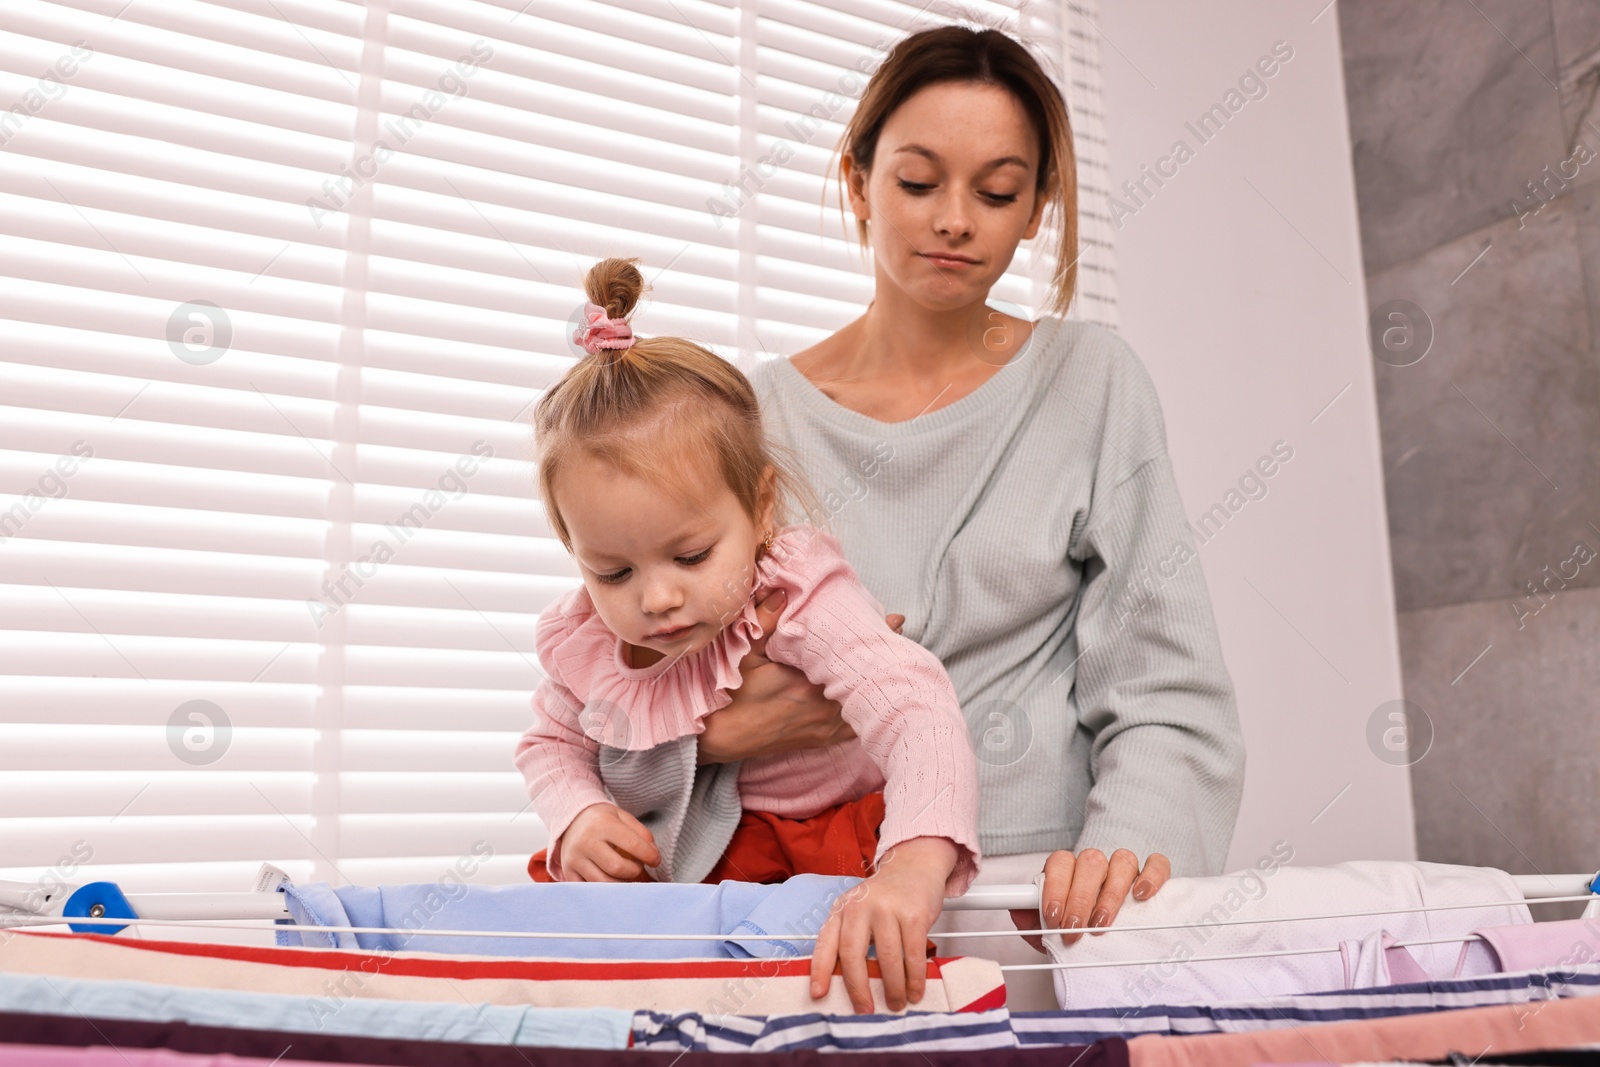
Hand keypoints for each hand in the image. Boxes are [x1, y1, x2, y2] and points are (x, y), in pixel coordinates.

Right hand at [558, 803, 661, 881]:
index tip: (655, 860)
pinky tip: (611, 882)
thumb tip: (654, 856)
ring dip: (622, 884)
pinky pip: (590, 890)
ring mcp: (574, 859)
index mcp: (602, 824)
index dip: (649, 855)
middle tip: (637, 866)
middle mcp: (586, 842)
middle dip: (634, 871)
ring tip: (625, 875)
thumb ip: (642, 833)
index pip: (632, 844)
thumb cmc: (602, 820)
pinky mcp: (568, 873)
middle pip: (617, 868)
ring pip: (604, 883)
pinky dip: (604, 890)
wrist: (571, 820)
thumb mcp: (623, 817)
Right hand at [695, 590, 905, 764]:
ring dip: (877, 684)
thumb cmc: (730, 696)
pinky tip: (874, 696)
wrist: (721, 739)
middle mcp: (822, 708)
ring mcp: (824, 726)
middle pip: (865, 681)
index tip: (896, 620)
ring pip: (865, 704)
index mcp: (806, 684)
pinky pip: (856, 726)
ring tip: (894, 663)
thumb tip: (782, 593)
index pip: (851, 657)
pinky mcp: (821, 739)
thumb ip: (764, 624)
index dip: (875, 638)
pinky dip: (867, 709)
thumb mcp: (743, 656)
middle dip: (882, 658)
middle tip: (900, 634)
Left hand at [809, 836, 954, 1013]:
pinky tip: (914, 990)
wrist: (914, 867)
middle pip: (852, 954)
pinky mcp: (913, 914)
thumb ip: (850, 939)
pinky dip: (914, 978)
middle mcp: (861, 907)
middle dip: (858, 988)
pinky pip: (912, 954)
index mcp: (842, 909)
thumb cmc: (885, 898)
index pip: (826, 943)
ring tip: (896, 1003)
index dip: (819, 970)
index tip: (818, 994)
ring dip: (892, 988)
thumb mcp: (858, 911)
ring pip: (886, 959)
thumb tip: (846, 983)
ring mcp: (887, 909)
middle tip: (864, 1010)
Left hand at [1009, 848, 1171, 951]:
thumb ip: (1031, 918)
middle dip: (1080, 899)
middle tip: (1074, 929)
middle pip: (1090, 863)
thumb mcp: (1052, 926)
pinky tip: (1142, 896)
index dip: (1056, 888)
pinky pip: (1157, 864)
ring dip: (1111, 894)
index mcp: (1069, 868)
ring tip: (1102, 923)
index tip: (1053, 917)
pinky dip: (1151, 876)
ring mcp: (1125, 866)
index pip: (1060, 863)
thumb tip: (1017, 910)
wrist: (1108, 933)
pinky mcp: (1153, 873)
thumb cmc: (1078, 925)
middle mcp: (1097, 863)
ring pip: (1122, 861)